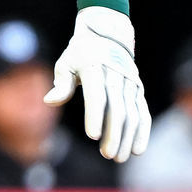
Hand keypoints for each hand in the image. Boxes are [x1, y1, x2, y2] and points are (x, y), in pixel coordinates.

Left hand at [44, 6, 150, 162]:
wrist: (109, 33)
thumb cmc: (80, 52)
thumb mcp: (66, 62)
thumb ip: (61, 83)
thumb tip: (49, 101)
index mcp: (95, 67)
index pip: (97, 95)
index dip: (95, 116)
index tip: (92, 136)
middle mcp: (116, 75)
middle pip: (117, 108)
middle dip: (113, 133)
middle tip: (107, 155)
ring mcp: (130, 83)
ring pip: (132, 113)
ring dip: (127, 137)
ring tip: (119, 157)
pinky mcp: (138, 90)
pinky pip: (143, 112)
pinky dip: (142, 131)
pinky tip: (137, 149)